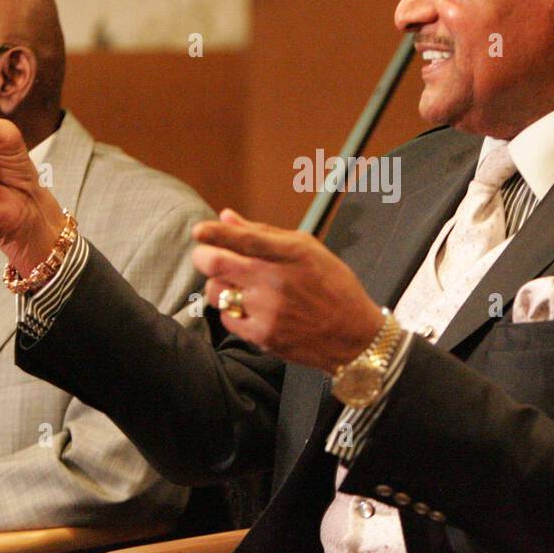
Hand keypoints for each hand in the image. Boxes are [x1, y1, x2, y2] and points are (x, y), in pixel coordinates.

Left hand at [192, 209, 383, 372]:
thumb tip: (225, 217)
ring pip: (216, 291)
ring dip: (218, 285)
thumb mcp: (308, 249)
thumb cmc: (333, 286)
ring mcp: (267, 310)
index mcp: (291, 253)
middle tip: (205, 255)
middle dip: (203, 256)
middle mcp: (276, 280)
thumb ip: (263, 232)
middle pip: (215, 263)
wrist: (354, 336)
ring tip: (235, 285)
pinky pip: (226, 318)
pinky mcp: (263, 336)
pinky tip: (248, 308)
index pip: (243, 237)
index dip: (214, 232)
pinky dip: (231, 310)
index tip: (199, 230)